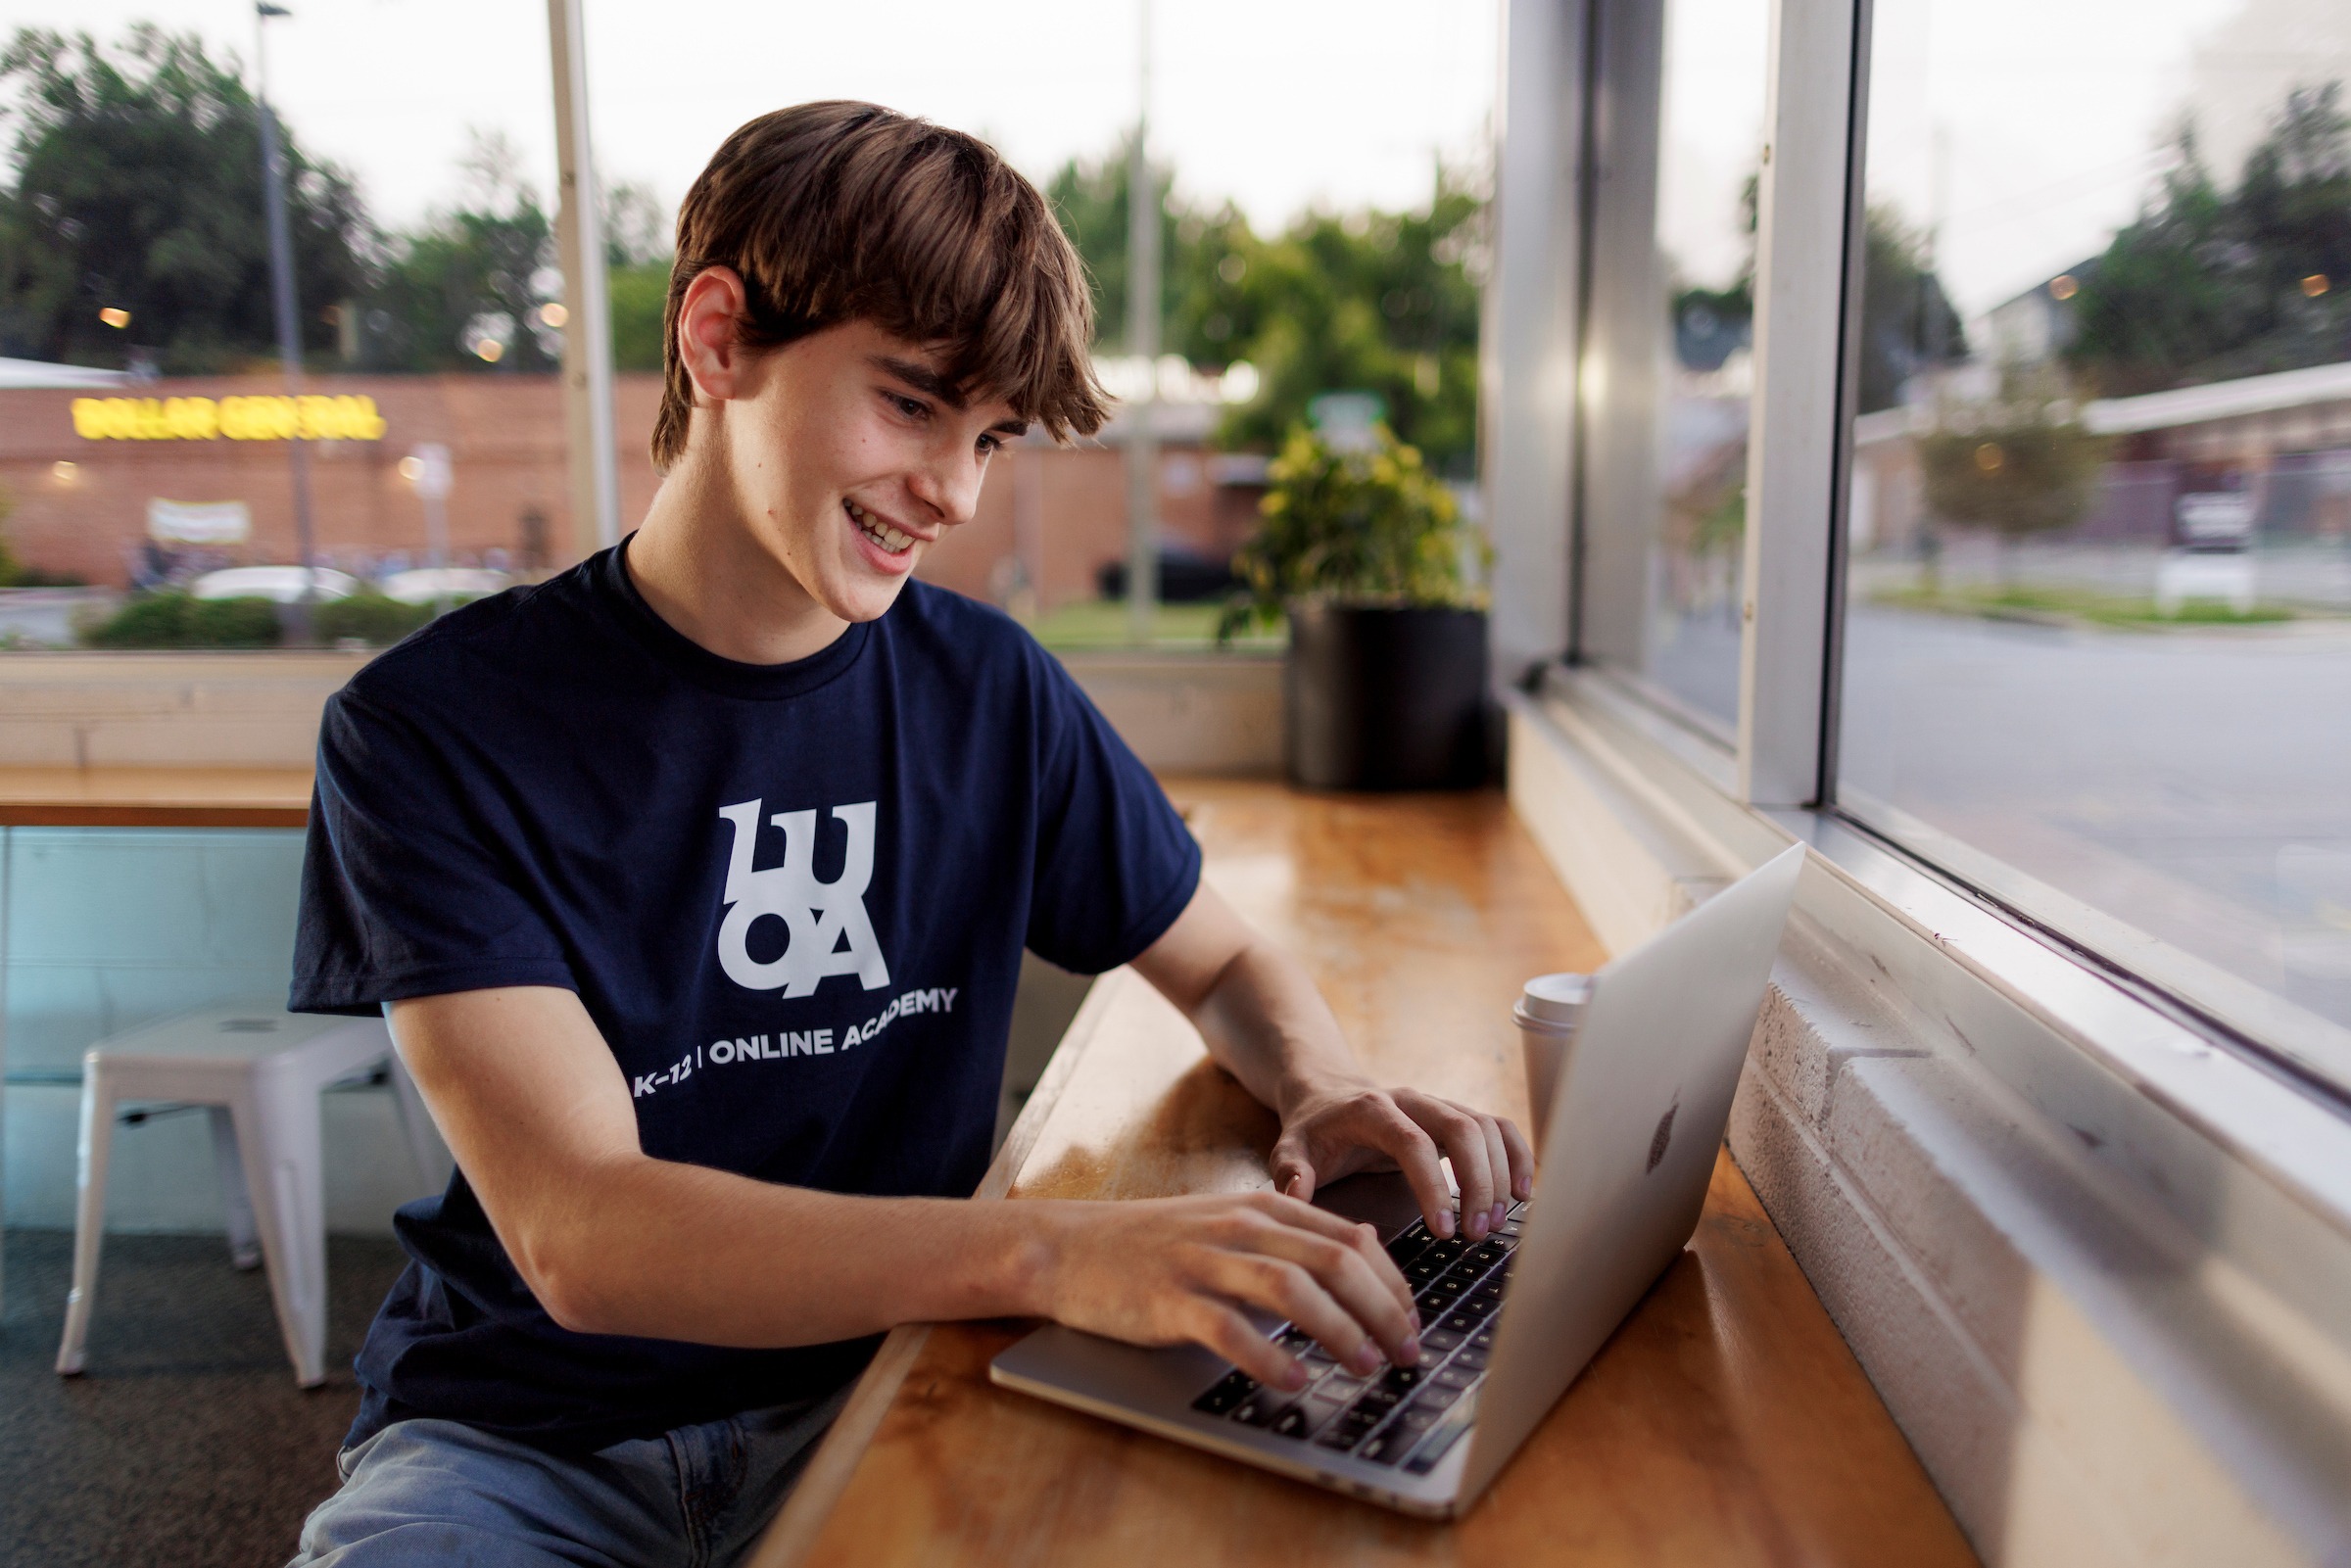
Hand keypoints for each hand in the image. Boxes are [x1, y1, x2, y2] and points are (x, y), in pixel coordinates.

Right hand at [1032, 1191, 1419, 1391]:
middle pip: (1333, 1261)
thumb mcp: (1230, 1223)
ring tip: (1367, 1365)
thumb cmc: (1153, 1244)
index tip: (1413, 1320)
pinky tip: (1294, 1381)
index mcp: (1262, 1208)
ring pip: (1292, 1288)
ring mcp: (1204, 1262)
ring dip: (1340, 1330)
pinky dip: (1269, 1357)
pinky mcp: (1170, 1300)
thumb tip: (1364, 1243)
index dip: (1392, 1282)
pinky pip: (1229, 1329)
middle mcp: (1239, 1227)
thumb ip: (1292, 1233)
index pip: (1350, 1238)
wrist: (1069, 1247)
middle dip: (1383, 1310)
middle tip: (1408, 1351)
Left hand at [1270, 1078, 1534, 1242]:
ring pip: (1486, 1126)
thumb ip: (1291, 1171)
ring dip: (1500, 1174)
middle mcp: (1412, 1100)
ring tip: (1496, 1223)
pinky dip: (1516, 1154)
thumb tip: (1298, 1196)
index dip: (1433, 1186)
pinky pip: (1497, 1127)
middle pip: (1462, 1128)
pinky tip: (1523, 1192)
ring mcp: (1438, 1105)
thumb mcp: (1289, 1148)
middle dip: (1478, 1182)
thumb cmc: (1312, 1130)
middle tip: (1477, 1233)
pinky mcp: (1454, 1116)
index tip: (1442, 1232)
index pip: (1413, 1143)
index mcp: (1372, 1109)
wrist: (1326, 1092)